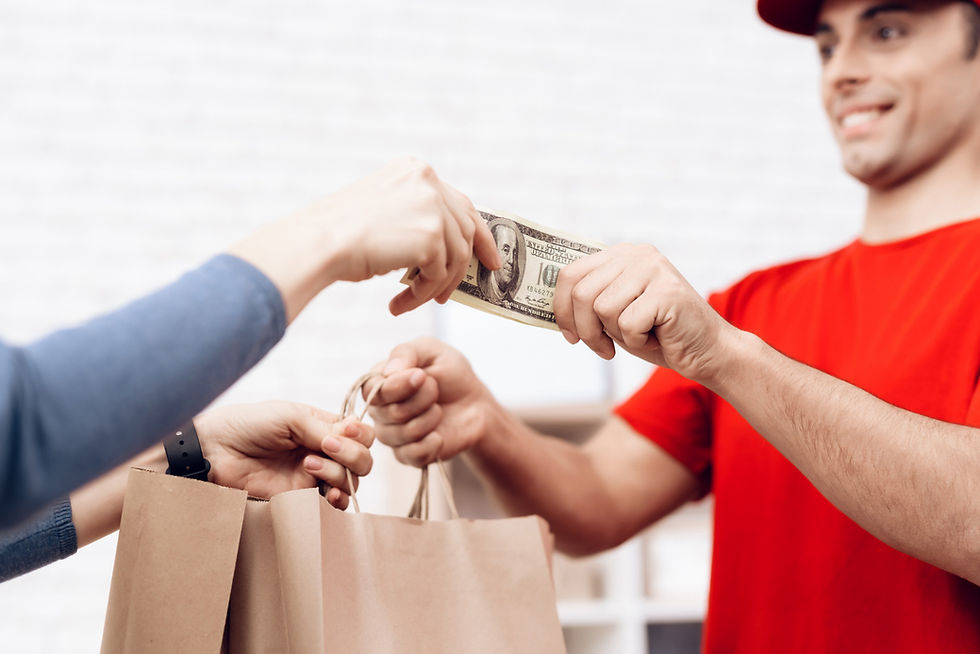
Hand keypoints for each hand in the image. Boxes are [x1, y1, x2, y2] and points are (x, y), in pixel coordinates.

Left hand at [195, 400, 373, 508]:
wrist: (215, 453)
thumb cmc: (248, 425)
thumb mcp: (291, 416)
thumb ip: (324, 428)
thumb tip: (352, 438)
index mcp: (323, 426)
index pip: (361, 433)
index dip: (359, 435)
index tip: (341, 432)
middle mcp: (323, 451)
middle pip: (363, 459)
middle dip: (352, 455)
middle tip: (326, 449)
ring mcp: (314, 476)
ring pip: (351, 481)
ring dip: (340, 474)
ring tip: (309, 467)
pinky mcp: (301, 498)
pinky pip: (333, 504)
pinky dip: (338, 499)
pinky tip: (326, 494)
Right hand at [229, 157, 500, 321]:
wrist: (319, 242)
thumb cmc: (338, 234)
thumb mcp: (382, 213)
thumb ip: (415, 219)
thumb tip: (441, 248)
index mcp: (416, 170)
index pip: (459, 203)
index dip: (477, 232)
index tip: (488, 257)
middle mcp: (429, 181)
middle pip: (466, 228)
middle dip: (469, 263)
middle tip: (459, 292)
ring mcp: (433, 206)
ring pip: (455, 256)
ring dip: (436, 286)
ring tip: (412, 302)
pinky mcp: (431, 235)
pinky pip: (439, 275)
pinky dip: (423, 295)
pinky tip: (400, 304)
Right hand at [368, 338, 491, 466]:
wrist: (475, 404)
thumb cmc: (451, 374)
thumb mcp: (432, 350)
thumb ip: (406, 352)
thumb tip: (388, 372)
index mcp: (380, 383)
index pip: (370, 391)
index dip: (395, 387)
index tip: (421, 377)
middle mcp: (380, 411)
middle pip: (388, 413)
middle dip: (421, 399)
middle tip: (436, 390)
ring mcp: (392, 435)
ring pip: (401, 434)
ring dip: (429, 419)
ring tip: (439, 410)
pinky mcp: (409, 455)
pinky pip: (412, 455)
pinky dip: (431, 444)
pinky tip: (439, 435)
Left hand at [554, 243, 735, 383]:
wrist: (706, 350)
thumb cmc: (657, 334)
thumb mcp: (614, 314)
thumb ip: (588, 303)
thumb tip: (550, 308)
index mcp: (620, 255)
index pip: (570, 274)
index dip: (561, 309)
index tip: (570, 335)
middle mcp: (636, 254)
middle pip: (581, 293)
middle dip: (586, 330)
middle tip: (604, 348)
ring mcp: (653, 269)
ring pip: (602, 309)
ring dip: (614, 335)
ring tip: (639, 335)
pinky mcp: (667, 291)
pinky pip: (627, 323)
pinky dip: (637, 341)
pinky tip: (656, 336)